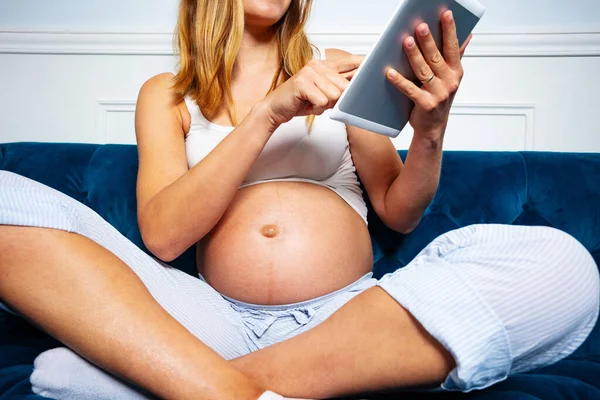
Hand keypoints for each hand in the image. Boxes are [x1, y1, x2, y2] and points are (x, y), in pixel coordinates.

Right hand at [261, 55, 363, 129]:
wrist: (275, 108)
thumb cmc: (300, 101)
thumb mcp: (322, 94)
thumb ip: (338, 89)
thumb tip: (357, 89)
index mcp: (323, 65)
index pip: (348, 62)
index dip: (362, 63)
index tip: (374, 62)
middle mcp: (317, 65)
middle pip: (343, 86)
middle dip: (335, 100)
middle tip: (320, 101)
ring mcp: (309, 72)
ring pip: (334, 95)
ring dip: (324, 105)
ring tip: (312, 103)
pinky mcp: (302, 83)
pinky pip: (322, 101)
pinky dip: (316, 108)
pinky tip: (307, 105)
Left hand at [386, 10, 471, 141]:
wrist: (433, 127)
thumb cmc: (439, 98)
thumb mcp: (450, 77)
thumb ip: (457, 56)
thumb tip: (467, 35)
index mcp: (456, 72)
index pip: (453, 47)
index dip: (450, 30)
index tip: (445, 14)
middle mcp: (450, 82)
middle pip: (436, 57)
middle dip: (428, 40)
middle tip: (420, 26)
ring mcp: (438, 94)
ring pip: (424, 71)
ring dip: (414, 56)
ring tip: (406, 42)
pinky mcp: (425, 105)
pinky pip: (410, 90)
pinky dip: (399, 81)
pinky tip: (390, 72)